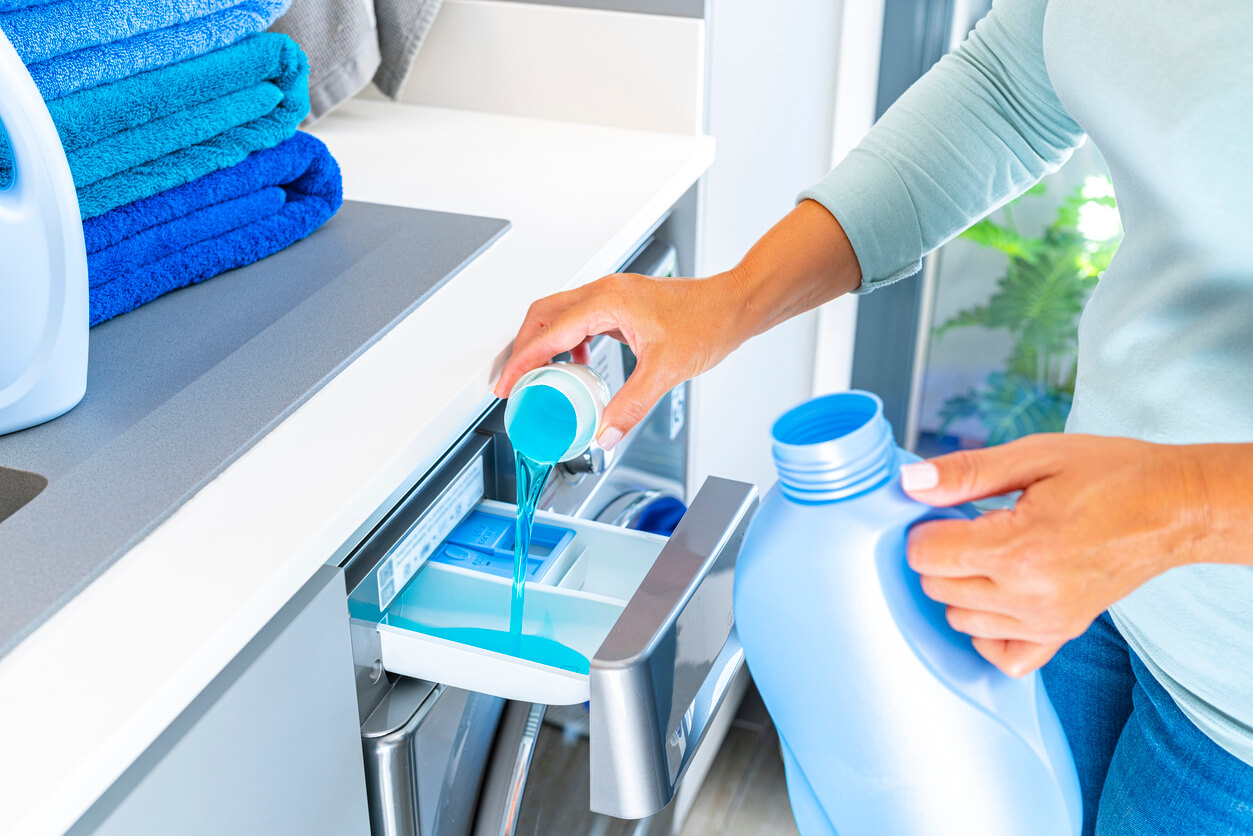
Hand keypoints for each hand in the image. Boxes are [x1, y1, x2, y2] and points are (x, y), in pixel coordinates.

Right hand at [494, 200, 862, 447]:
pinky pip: (579, 320)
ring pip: (558, 316)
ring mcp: (612, 297)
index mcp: (607, 301)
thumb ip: (630, 406)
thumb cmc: (707, 321)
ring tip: (536, 377)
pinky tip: (578, 365)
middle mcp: (604, 293)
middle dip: (521, 349)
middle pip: (542, 316)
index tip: (506, 384)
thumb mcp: (664, 370)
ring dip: (542, 344)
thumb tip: (604, 433)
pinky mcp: (621, 306)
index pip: (548, 332)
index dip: (522, 361)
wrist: (734, 305)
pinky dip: (567, 342)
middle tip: (510, 382)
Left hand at [900, 434, 1216, 676]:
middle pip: (938, 587)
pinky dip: (989, 631)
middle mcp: (1031, 595)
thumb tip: (910, 484)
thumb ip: (966, 473)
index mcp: (1019, 548)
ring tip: (991, 554)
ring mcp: (1049, 621)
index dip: (925, 528)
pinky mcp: (1064, 633)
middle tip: (971, 526)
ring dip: (961, 587)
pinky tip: (997, 596)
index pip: (926, 556)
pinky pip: (1004, 655)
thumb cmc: (1110, 475)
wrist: (1175, 507)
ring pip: (960, 620)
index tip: (948, 511)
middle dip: (941, 554)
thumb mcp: (1035, 456)